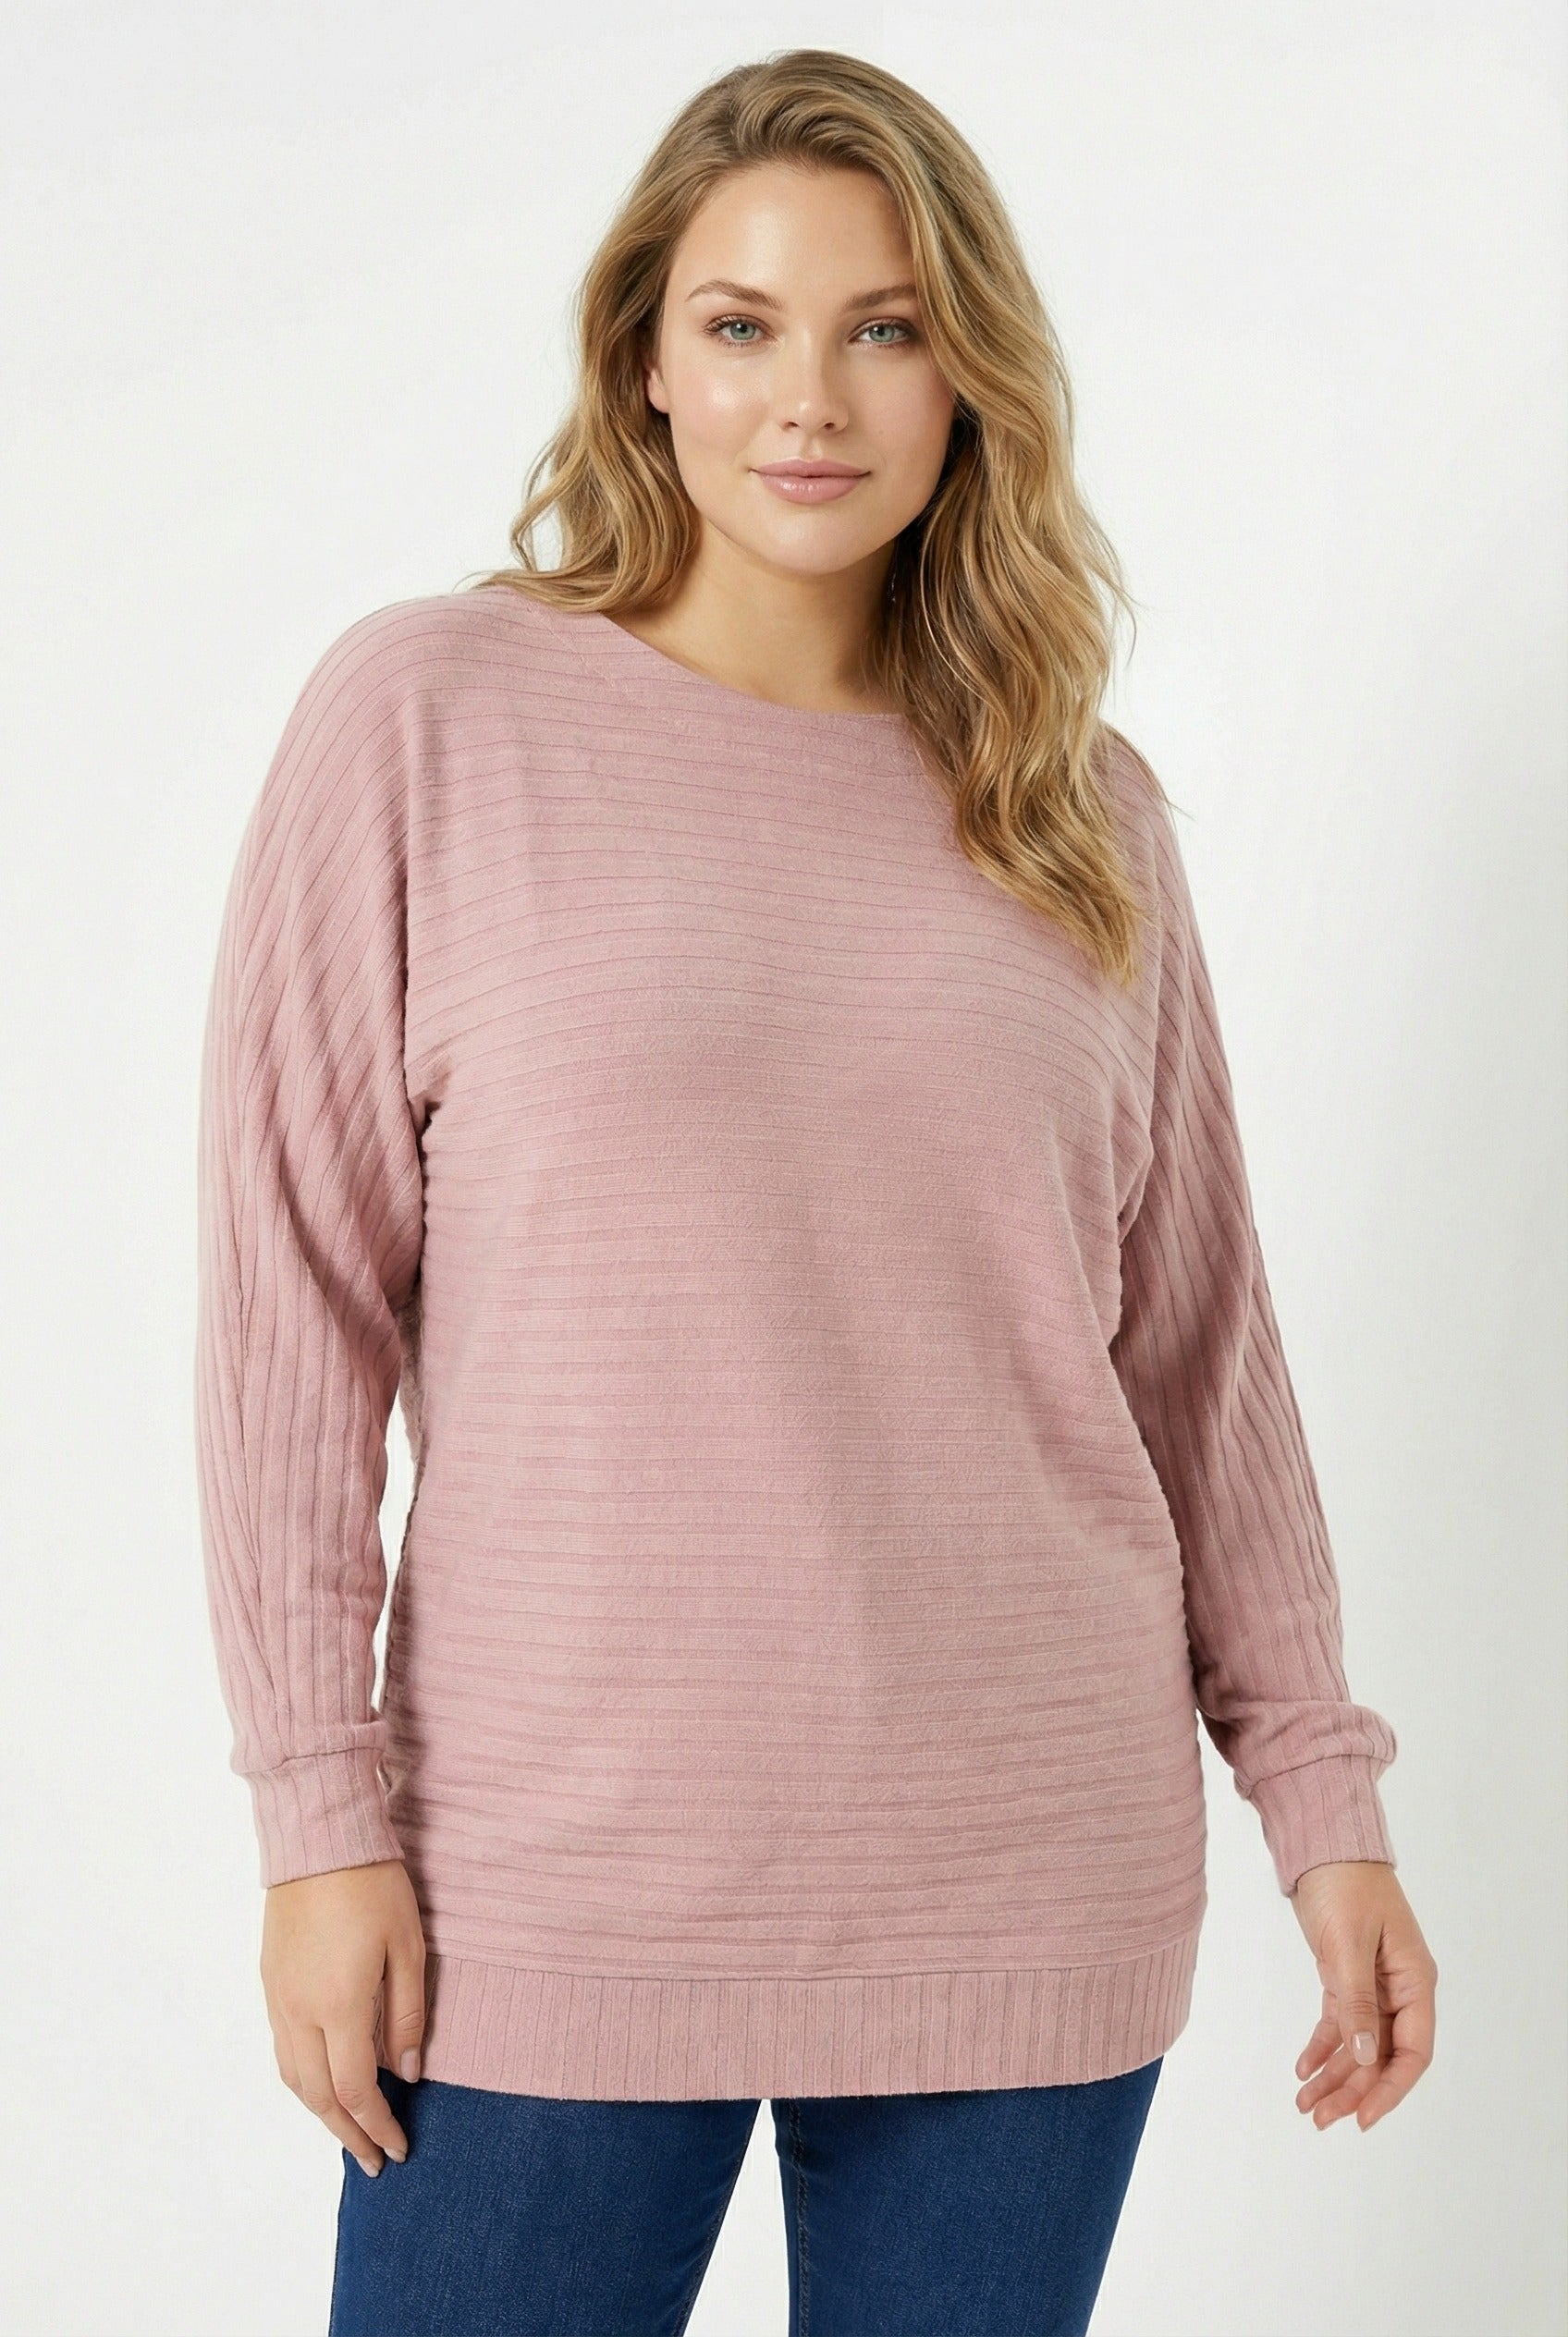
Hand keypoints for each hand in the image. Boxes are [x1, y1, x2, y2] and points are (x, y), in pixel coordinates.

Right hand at [260, 1858, 427, 2176]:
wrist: (319, 1837)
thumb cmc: (373, 1884)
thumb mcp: (409, 1945)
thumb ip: (408, 2013)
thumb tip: (408, 2072)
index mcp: (339, 2006)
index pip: (356, 2090)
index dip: (377, 2125)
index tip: (398, 2148)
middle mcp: (300, 2012)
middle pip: (318, 2096)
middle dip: (348, 2134)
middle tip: (374, 2161)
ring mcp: (278, 1998)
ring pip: (293, 2078)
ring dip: (321, 2112)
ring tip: (350, 2131)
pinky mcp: (269, 1981)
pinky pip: (282, 2049)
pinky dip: (302, 2080)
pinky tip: (323, 2081)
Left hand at [1288, 1859, 1436, 2130]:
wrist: (1322, 1843)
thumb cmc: (1344, 1883)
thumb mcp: (1348, 1943)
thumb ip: (1356, 2001)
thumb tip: (1364, 2056)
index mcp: (1414, 1981)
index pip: (1413, 2051)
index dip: (1390, 2089)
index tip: (1364, 2118)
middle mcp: (1398, 1988)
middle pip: (1382, 2055)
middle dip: (1353, 2090)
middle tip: (1320, 2118)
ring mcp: (1372, 1984)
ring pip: (1358, 2045)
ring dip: (1335, 2076)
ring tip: (1305, 2104)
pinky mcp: (1345, 1976)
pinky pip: (1339, 2023)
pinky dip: (1322, 2047)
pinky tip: (1303, 2069)